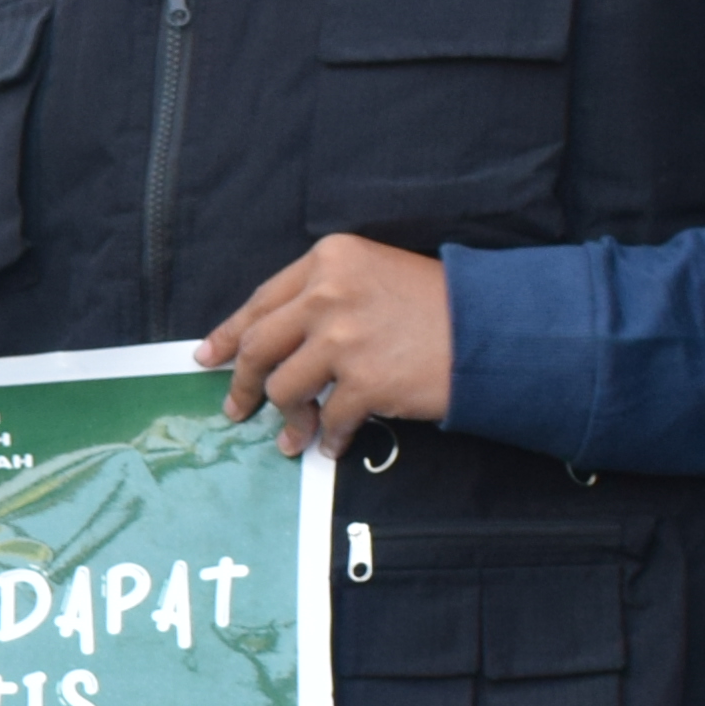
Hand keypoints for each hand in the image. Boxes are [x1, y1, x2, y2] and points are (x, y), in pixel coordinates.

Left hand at [195, 236, 451, 453]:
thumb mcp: (372, 276)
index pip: (262, 301)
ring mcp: (345, 338)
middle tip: (237, 407)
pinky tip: (334, 445)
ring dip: (288, 420)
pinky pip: (329, 420)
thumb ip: (320, 298)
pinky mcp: (365, 380)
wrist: (494, 327)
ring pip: (286, 389)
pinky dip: (328, 439)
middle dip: (244, 383)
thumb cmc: (436, 303)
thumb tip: (269, 343)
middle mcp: (329, 293)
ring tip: (294, 437)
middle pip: (260, 346)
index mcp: (328, 260)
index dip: (231, 334)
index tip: (210, 357)